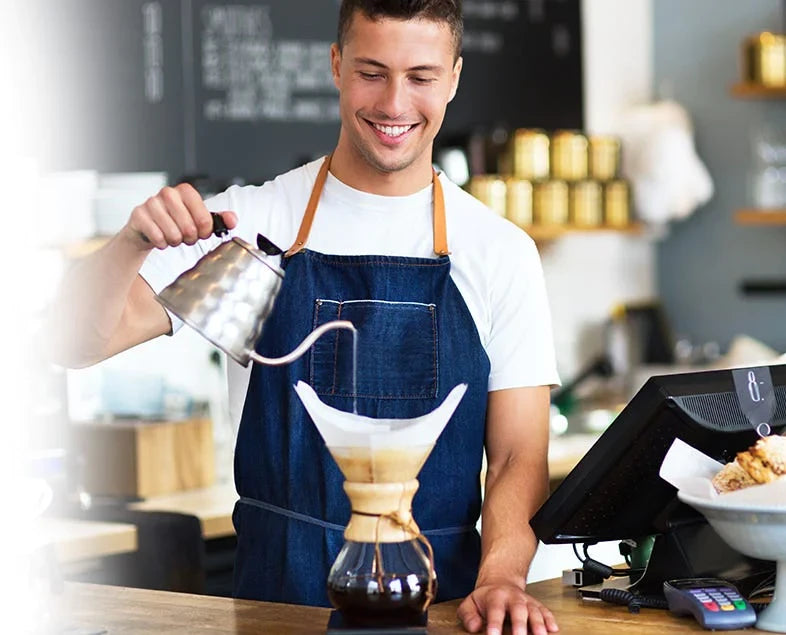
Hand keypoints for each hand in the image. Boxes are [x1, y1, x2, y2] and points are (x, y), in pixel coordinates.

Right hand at [122, 183, 236, 249]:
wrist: (148, 227)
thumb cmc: (176, 221)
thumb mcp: (200, 219)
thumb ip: (219, 219)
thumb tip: (232, 220)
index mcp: (185, 191)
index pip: (204, 217)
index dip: (205, 231)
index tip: (202, 233)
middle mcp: (168, 193)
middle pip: (189, 228)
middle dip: (189, 238)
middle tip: (186, 237)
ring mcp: (151, 203)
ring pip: (173, 234)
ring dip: (175, 241)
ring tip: (172, 236)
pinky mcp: (139, 215)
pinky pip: (157, 238)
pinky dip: (162, 243)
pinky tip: (160, 238)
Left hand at [457, 582, 558, 634]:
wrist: (500, 581)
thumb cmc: (486, 597)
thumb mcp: (470, 603)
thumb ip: (468, 615)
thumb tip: (474, 627)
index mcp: (495, 597)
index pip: (495, 611)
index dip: (495, 624)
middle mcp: (513, 598)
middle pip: (518, 609)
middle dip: (520, 624)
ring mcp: (526, 601)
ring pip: (534, 610)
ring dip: (538, 624)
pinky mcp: (536, 605)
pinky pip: (545, 611)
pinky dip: (550, 620)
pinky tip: (553, 629)